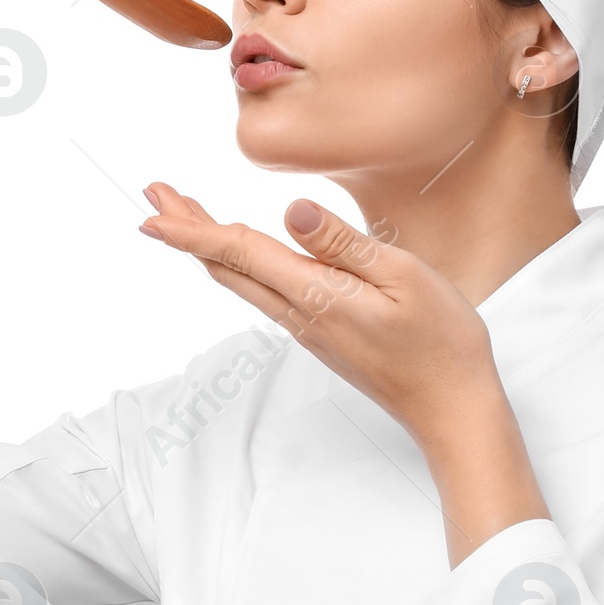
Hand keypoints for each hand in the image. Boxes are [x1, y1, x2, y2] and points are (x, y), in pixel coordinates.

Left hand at [137, 182, 501, 449]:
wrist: (451, 409)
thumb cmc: (441, 343)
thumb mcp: (406, 277)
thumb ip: (345, 244)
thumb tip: (292, 211)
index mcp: (317, 295)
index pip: (240, 253)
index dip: (191, 229)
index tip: (152, 210)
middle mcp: (301, 314)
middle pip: (227, 267)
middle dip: (186, 230)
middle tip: (152, 195)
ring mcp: (308, 328)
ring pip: (242, 282)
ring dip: (208, 247)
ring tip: (184, 217)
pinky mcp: (320, 335)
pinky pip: (265, 294)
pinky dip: (239, 265)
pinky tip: (240, 254)